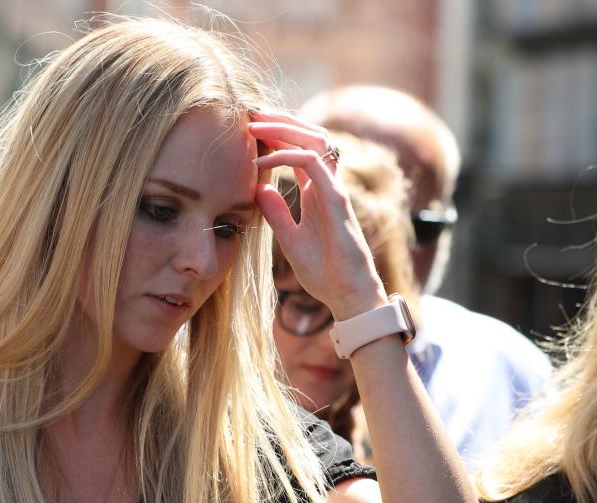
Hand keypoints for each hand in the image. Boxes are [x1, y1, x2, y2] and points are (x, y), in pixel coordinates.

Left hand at [249, 110, 386, 318]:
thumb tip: (258, 189)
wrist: (347, 295)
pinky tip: (263, 161)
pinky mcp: (338, 199)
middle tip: (251, 113)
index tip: (249, 130)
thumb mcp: (289, 239)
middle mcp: (328, 185)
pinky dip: (287, 156)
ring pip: (315, 141)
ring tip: (256, 125)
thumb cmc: (323, 272)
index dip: (276, 136)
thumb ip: (276, 213)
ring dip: (284, 128)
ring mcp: (335, 189)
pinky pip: (314, 164)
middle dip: (281, 121)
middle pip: (309, 137)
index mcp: (317, 192)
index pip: (299, 151)